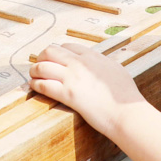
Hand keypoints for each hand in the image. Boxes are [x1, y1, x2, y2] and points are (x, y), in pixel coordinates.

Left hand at [29, 43, 145, 139]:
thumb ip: (102, 64)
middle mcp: (80, 63)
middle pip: (51, 51)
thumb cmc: (126, 96)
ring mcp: (73, 78)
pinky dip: (35, 84)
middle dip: (42, 56)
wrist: (127, 113)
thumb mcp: (116, 70)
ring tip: (33, 74)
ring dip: (35, 70)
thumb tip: (98, 63)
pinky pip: (44, 85)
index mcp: (92, 56)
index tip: (54, 57)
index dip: (58, 51)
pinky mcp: (68, 95)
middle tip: (39, 63)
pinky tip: (34, 86)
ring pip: (43, 66)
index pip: (68, 46)